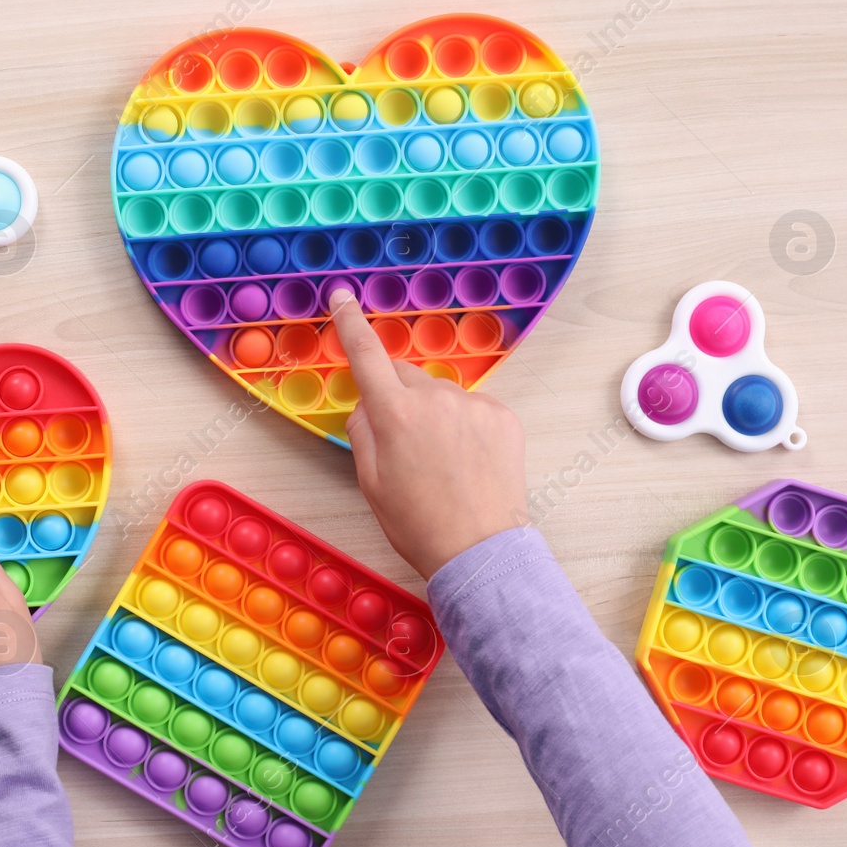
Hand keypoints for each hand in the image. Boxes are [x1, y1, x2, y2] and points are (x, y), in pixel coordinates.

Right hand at [329, 289, 528, 578]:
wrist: (479, 550)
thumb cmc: (418, 523)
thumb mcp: (371, 481)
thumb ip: (363, 430)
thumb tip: (367, 403)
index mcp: (394, 413)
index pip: (366, 354)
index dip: (351, 322)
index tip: (343, 296)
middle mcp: (434, 398)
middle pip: (405, 377)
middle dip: (398, 397)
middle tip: (403, 444)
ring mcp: (473, 405)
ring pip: (440, 395)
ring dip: (435, 415)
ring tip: (442, 464)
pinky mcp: (503, 417)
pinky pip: (473, 409)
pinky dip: (466, 427)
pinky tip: (468, 462)